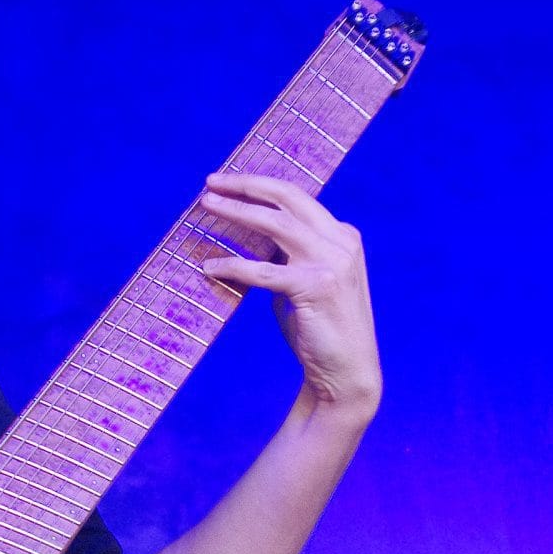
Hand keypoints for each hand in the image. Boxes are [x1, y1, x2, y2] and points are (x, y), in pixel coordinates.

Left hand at [198, 171, 382, 420]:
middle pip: (287, 197)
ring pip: (275, 223)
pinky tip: (209, 267)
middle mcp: (341, 241)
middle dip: (245, 185)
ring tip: (206, 206)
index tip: (227, 182)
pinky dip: (232, 265)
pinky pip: (262, 269)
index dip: (259, 186)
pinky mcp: (315, 286)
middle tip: (210, 183)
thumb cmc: (319, 329)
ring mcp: (331, 262)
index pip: (297, 197)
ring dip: (236, 211)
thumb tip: (246, 241)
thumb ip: (285, 258)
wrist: (346, 372)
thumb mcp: (305, 282)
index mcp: (342, 235)